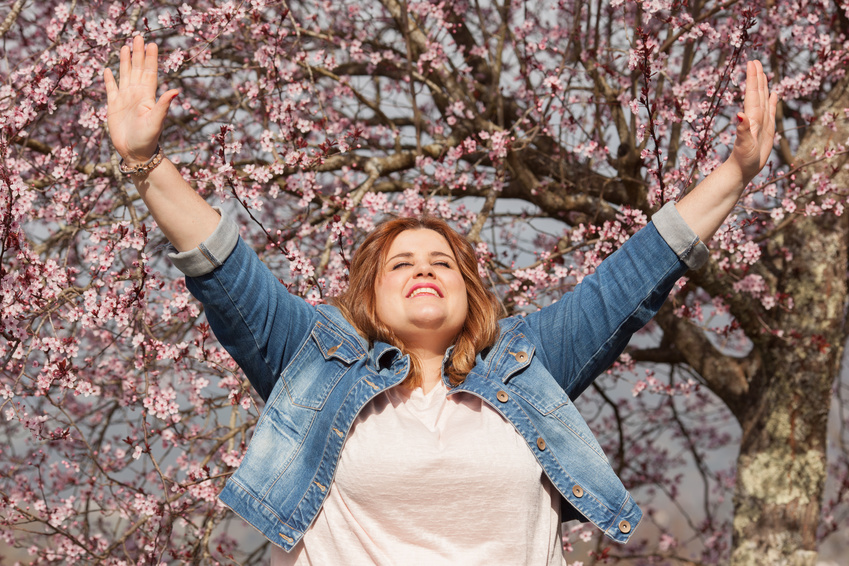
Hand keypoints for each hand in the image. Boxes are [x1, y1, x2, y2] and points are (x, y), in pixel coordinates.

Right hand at [103, 36, 178, 165]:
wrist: (135, 152)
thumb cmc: (148, 139)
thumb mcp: (156, 121)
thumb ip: (163, 104)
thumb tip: (176, 90)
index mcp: (147, 96)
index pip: (149, 72)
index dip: (151, 58)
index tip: (153, 44)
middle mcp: (137, 94)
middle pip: (137, 69)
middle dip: (138, 53)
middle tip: (139, 36)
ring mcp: (125, 99)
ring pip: (125, 75)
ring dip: (125, 61)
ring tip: (126, 46)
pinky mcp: (113, 106)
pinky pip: (111, 89)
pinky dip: (110, 79)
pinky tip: (108, 69)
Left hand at [728, 60, 778, 182]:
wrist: (742, 170)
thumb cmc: (742, 159)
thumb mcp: (744, 145)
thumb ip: (742, 130)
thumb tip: (739, 114)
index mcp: (751, 118)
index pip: (752, 94)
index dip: (752, 78)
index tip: (752, 63)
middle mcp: (755, 117)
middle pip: (757, 93)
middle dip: (756, 77)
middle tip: (755, 61)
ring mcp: (761, 122)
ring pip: (763, 99)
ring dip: (763, 86)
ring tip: (763, 72)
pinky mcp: (766, 129)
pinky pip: (770, 111)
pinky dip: (772, 101)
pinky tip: (773, 93)